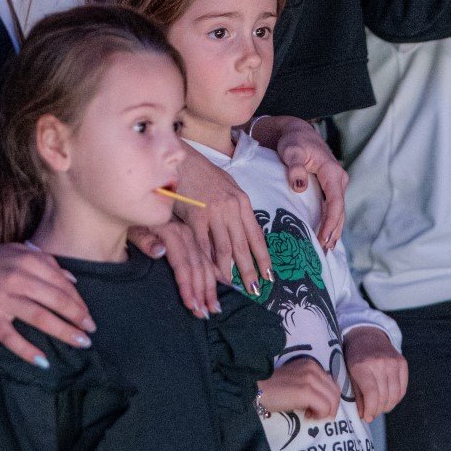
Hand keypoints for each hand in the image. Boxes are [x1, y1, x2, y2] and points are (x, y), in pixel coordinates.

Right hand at [0, 244, 92, 366]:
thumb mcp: (15, 252)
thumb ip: (44, 262)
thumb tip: (72, 280)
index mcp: (27, 260)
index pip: (61, 283)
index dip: (78, 301)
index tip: (89, 316)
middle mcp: (17, 277)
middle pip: (56, 300)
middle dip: (77, 317)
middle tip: (91, 332)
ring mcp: (3, 298)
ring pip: (40, 317)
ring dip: (64, 332)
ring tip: (80, 343)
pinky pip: (11, 337)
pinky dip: (28, 351)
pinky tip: (43, 361)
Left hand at [131, 219, 219, 318]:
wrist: (137, 203)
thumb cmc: (131, 220)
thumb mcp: (133, 228)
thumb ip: (144, 240)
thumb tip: (160, 252)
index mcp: (171, 232)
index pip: (182, 264)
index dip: (187, 286)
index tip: (191, 305)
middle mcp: (185, 233)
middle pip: (197, 266)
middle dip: (202, 292)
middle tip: (204, 313)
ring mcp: (191, 234)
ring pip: (205, 263)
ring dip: (210, 287)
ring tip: (213, 308)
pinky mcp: (193, 236)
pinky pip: (207, 256)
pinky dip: (214, 273)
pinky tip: (221, 286)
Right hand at [175, 147, 272, 290]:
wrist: (181, 161)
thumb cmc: (204, 174)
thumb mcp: (228, 187)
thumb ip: (237, 208)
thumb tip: (245, 229)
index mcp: (242, 202)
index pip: (256, 236)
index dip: (263, 258)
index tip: (269, 276)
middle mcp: (232, 208)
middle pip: (243, 246)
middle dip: (250, 271)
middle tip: (255, 290)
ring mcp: (214, 212)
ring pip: (225, 249)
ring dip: (229, 270)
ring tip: (232, 286)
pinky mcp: (196, 216)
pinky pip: (204, 244)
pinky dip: (208, 261)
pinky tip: (211, 273)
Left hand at [255, 116, 346, 249]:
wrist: (296, 133)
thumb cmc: (294, 141)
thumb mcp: (292, 150)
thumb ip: (295, 167)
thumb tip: (299, 187)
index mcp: (332, 173)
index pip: (335, 203)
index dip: (330, 223)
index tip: (322, 239)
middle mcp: (338, 180)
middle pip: (339, 211)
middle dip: (333, 232)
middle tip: (324, 251)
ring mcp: (335, 184)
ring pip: (337, 211)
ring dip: (333, 230)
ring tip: (326, 249)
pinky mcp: (328, 188)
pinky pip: (331, 208)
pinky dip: (329, 222)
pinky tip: (324, 235)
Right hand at [259, 357, 340, 420]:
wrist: (256, 388)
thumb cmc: (272, 388)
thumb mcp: (295, 380)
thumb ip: (310, 384)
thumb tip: (322, 401)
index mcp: (311, 365)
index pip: (332, 384)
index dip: (327, 400)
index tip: (314, 408)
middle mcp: (313, 368)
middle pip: (335, 392)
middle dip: (330, 408)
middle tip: (315, 416)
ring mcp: (310, 379)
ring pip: (332, 401)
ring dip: (324, 413)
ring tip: (310, 416)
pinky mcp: (305, 391)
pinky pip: (324, 407)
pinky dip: (319, 415)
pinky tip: (306, 416)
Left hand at [343, 326, 406, 421]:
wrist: (366, 335)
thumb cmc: (354, 358)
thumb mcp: (349, 374)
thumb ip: (357, 396)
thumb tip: (365, 416)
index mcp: (361, 366)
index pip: (372, 394)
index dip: (371, 410)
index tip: (367, 417)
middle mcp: (379, 363)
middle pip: (384, 396)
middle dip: (378, 409)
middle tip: (372, 412)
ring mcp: (392, 362)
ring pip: (395, 395)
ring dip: (388, 406)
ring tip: (380, 407)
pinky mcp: (402, 362)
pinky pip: (402, 388)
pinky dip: (396, 398)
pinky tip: (388, 399)